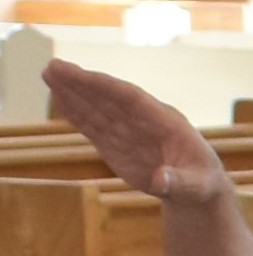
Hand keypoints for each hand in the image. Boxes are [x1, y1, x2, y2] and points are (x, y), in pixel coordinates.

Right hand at [41, 59, 228, 201]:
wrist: (196, 188)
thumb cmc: (201, 183)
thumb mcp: (196, 186)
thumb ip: (179, 182)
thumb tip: (160, 180)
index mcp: (167, 122)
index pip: (133, 99)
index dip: (107, 88)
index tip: (82, 76)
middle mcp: (145, 121)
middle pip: (110, 99)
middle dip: (83, 84)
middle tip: (52, 67)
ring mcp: (130, 131)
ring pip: (99, 108)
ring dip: (73, 93)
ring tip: (48, 75)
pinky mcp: (117, 143)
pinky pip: (94, 124)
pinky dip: (76, 112)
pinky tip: (58, 97)